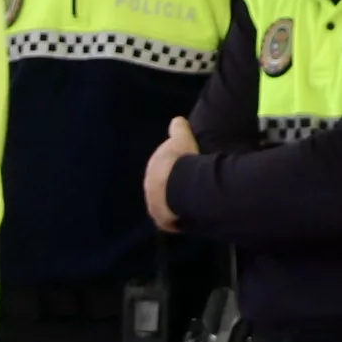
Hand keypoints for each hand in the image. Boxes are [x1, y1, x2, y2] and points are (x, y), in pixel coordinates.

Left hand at [142, 116, 197, 232]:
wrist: (181, 185)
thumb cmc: (181, 160)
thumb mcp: (181, 139)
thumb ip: (178, 130)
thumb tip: (177, 120)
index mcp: (152, 169)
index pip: (161, 170)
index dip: (173, 169)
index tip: (184, 168)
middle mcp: (148, 189)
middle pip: (162, 189)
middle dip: (172, 187)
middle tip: (190, 187)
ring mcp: (153, 206)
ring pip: (165, 206)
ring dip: (176, 205)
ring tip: (193, 204)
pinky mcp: (162, 221)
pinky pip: (172, 221)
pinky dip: (180, 220)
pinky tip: (191, 219)